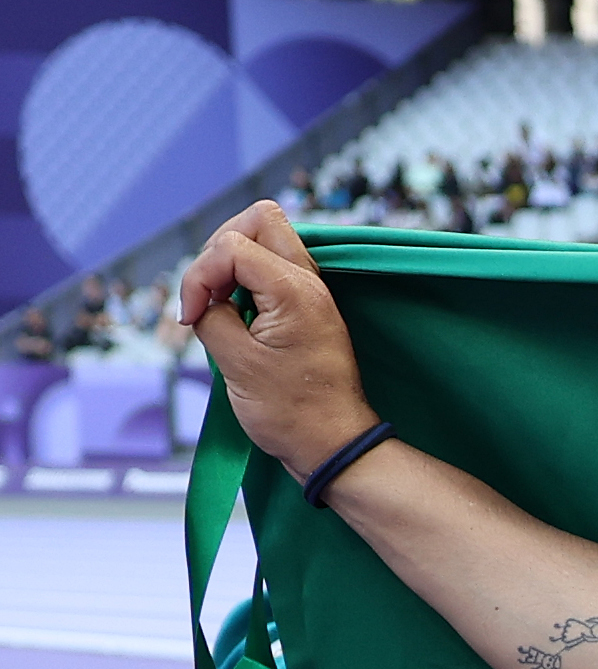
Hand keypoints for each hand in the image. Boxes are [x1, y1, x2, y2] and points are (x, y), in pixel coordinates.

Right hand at [177, 199, 373, 485]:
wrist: (334, 447)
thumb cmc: (291, 414)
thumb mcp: (235, 363)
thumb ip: (212, 315)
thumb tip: (203, 298)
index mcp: (295, 291)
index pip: (232, 245)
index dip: (200, 276)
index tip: (192, 318)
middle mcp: (309, 283)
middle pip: (259, 220)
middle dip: (219, 249)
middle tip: (207, 296)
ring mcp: (312, 294)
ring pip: (267, 240)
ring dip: (232, 264)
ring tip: (218, 307)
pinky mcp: (308, 309)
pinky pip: (272, 270)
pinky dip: (246, 280)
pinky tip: (234, 314)